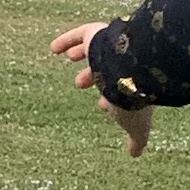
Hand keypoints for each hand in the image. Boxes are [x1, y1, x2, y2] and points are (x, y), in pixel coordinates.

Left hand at [51, 21, 150, 155]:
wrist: (134, 71)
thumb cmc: (134, 100)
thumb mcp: (135, 126)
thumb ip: (136, 140)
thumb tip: (135, 155)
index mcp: (132, 84)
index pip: (118, 91)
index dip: (110, 98)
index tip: (103, 106)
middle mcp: (121, 64)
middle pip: (105, 69)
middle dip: (94, 77)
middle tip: (79, 84)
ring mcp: (109, 49)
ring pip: (95, 50)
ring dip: (83, 54)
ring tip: (70, 58)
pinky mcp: (97, 34)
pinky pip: (80, 34)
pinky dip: (66, 40)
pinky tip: (53, 49)